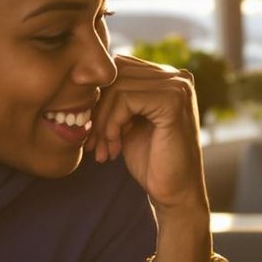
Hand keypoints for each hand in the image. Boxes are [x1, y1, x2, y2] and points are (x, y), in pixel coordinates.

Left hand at [92, 53, 208, 217]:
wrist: (175, 194)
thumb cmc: (151, 161)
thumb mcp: (128, 122)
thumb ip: (117, 97)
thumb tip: (82, 76)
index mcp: (168, 78)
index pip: (119, 67)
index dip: (98, 97)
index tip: (91, 131)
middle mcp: (176, 77)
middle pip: (116, 73)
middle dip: (97, 108)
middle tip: (92, 142)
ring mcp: (178, 87)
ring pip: (116, 87)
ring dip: (102, 121)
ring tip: (103, 148)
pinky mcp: (173, 102)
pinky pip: (125, 100)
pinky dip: (112, 124)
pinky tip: (115, 147)